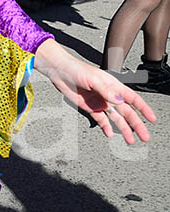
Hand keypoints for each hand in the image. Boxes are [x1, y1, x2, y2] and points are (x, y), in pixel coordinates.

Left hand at [35, 40, 155, 144]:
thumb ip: (106, 91)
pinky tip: (110, 134)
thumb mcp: (93, 79)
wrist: (60, 71)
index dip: (143, 109)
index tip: (152, 119)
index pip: (133, 99)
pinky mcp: (90, 108)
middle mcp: (109, 96)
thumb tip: (120, 101)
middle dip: (137, 125)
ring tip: (131, 141)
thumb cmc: (77, 70)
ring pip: (116, 118)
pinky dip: (106, 127)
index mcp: (114, 86)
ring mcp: (100, 103)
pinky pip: (101, 120)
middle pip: (127, 112)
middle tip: (145, 137)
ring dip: (124, 129)